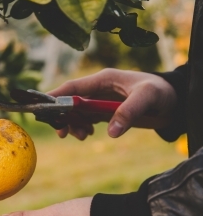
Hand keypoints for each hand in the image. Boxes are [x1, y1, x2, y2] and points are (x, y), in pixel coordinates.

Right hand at [48, 68, 176, 139]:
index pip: (73, 87)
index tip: (41, 108)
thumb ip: (129, 112)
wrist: (174, 102)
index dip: (55, 96)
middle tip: (64, 133)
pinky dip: (82, 127)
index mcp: (103, 79)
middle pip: (70, 101)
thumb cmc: (161, 92)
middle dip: (64, 116)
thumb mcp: (147, 98)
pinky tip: (87, 134)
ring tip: (82, 136)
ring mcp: (101, 101)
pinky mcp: (106, 112)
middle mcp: (99, 89)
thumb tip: (110, 132)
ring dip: (73, 124)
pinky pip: (86, 119)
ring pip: (76, 112)